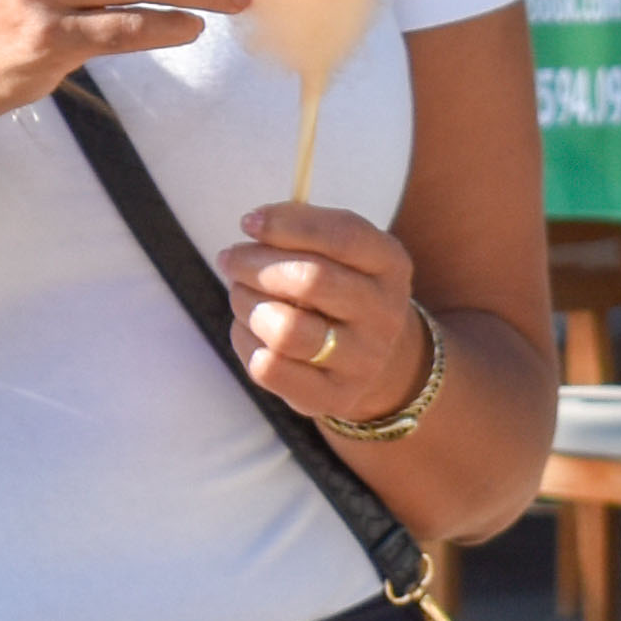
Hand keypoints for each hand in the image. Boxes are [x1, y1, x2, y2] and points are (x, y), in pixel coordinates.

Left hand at [225, 204, 423, 424]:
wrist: (369, 357)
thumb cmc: (336, 288)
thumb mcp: (335, 249)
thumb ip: (300, 229)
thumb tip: (255, 225)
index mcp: (390, 264)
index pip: (343, 236)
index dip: (286, 225)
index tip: (247, 223)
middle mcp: (385, 314)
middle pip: (310, 280)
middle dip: (254, 264)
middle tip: (230, 259)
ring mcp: (363, 360)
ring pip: (286, 329)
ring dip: (246, 303)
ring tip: (241, 294)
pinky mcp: (334, 397)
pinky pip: (269, 367)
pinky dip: (246, 340)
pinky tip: (250, 328)